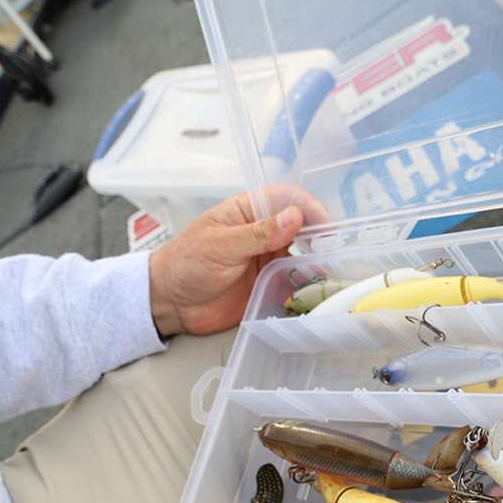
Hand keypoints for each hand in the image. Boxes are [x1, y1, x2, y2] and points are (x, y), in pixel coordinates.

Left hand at [147, 188, 327, 336]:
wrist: (170, 303)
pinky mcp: (269, 283)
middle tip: (333, 252)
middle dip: (320, 235)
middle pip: (301, 226)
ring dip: (318, 261)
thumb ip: (258, 233)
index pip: (286, 198)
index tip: (324, 225)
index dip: (308, 208)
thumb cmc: (186, 264)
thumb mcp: (220, 245)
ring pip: (303, 254)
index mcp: (248, 212)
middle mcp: (263, 232)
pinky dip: (308, 284)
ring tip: (330, 272)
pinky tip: (317, 290)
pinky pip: (296, 280)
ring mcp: (268, 258)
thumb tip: (294, 217)